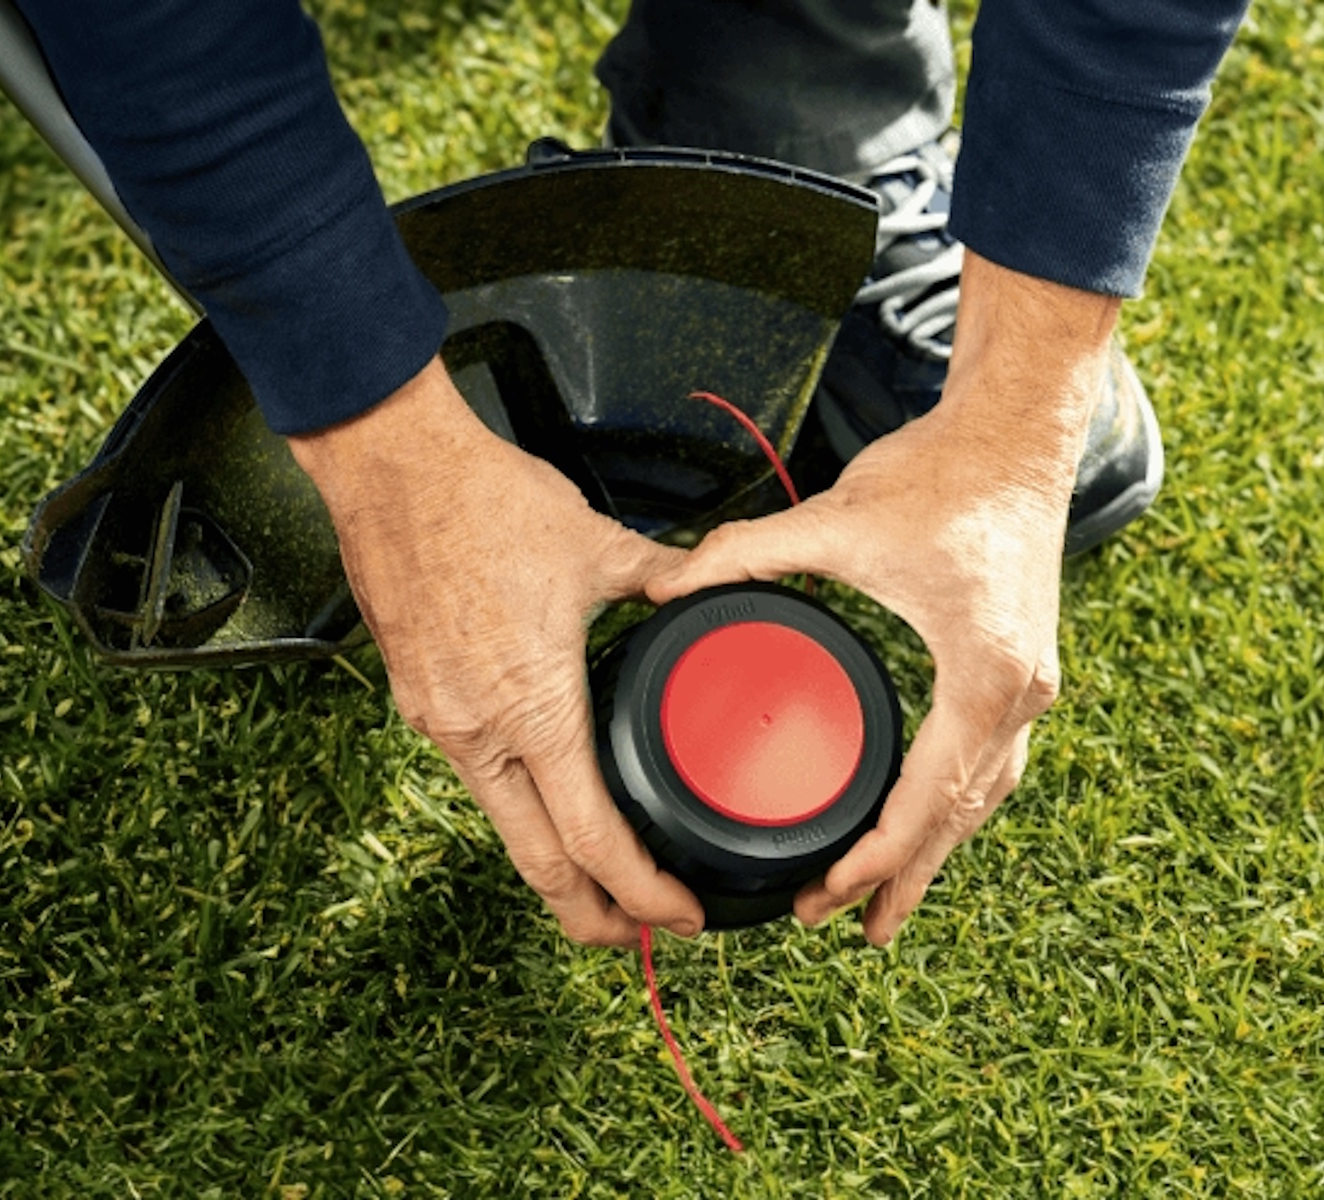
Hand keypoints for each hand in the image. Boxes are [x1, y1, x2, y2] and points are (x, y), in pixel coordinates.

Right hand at [288, 357, 704, 945]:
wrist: (391, 467)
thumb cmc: (483, 501)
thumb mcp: (598, 544)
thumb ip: (664, 579)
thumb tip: (704, 589)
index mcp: (532, 706)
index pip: (592, 837)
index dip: (641, 893)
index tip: (678, 913)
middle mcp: (476, 730)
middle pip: (536, 865)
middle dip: (591, 916)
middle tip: (638, 935)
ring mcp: (436, 719)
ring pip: (501, 822)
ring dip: (550, 861)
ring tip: (596, 872)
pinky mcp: (414, 696)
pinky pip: (472, 772)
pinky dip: (515, 802)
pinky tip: (541, 787)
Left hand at [649, 250, 1119, 945]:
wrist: (1018, 434)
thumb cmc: (941, 474)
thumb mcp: (838, 519)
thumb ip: (746, 554)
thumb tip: (664, 585)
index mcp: (981, 674)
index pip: (927, 798)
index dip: (875, 857)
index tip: (826, 894)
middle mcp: (1019, 693)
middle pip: (958, 818)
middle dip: (898, 877)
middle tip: (840, 926)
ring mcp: (1029, 684)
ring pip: (981, 799)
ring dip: (931, 854)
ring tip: (883, 906)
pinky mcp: (1021, 668)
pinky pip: (988, 763)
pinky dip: (952, 807)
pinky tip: (923, 826)